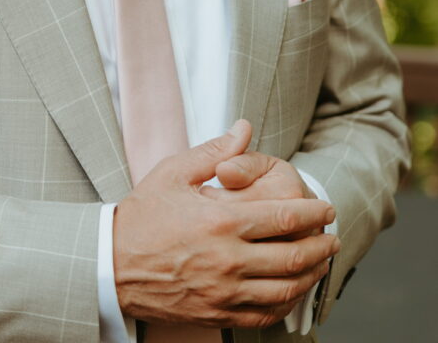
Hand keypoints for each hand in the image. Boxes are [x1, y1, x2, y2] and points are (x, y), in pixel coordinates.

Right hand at [113, 120, 339, 329]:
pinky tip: (293, 292)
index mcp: (221, 221)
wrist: (111, 263)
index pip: (283, 217)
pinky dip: (287, 304)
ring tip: (321, 263)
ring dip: (311, 276)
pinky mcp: (217, 314)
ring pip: (285, 290)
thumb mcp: (174, 172)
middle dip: (321, 246)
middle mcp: (228, 260)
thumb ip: (214, 151)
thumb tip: (244, 129)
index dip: (313, 212)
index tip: (326, 208)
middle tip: (333, 236)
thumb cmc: (141, 215)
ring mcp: (224, 292)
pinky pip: (265, 316)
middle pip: (293, 257)